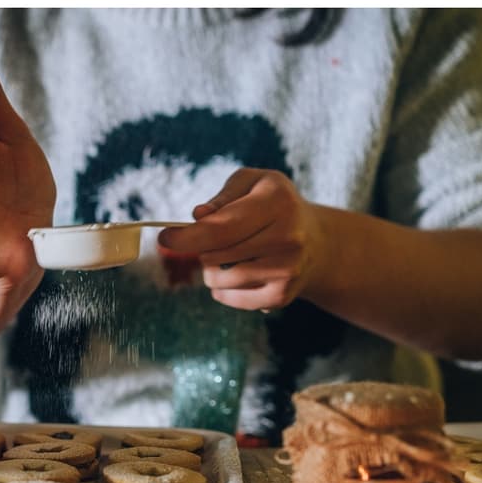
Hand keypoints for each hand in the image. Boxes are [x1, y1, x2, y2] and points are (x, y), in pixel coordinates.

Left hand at [158, 168, 326, 311]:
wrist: (317, 241)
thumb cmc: (272, 204)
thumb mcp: (252, 183)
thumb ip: (223, 197)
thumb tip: (199, 217)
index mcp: (277, 202)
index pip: (222, 228)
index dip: (187, 236)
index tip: (165, 238)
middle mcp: (288, 238)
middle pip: (216, 255)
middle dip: (202, 249)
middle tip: (212, 241)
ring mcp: (287, 271)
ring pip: (220, 279)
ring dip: (211, 270)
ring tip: (228, 257)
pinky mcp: (282, 296)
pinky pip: (231, 299)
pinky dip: (224, 289)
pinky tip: (238, 274)